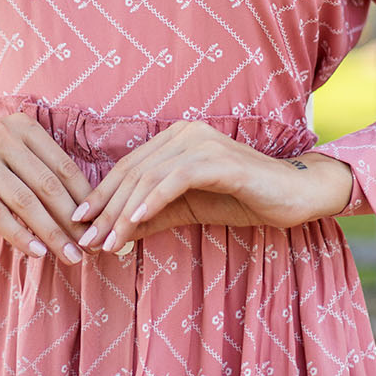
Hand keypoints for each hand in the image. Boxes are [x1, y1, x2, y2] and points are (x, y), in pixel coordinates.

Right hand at [0, 116, 92, 263]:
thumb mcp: (6, 150)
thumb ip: (37, 169)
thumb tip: (80, 209)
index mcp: (23, 127)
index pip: (63, 166)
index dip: (84, 199)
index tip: (99, 226)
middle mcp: (3, 136)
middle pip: (48, 185)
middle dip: (72, 221)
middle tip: (90, 248)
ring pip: (25, 201)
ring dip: (51, 233)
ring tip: (69, 256)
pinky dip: (19, 235)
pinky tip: (36, 252)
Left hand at [70, 120, 352, 253]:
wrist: (295, 195)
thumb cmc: (243, 199)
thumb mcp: (189, 209)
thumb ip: (152, 215)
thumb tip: (112, 234)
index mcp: (176, 139)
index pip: (128, 168)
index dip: (101, 197)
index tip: (80, 227)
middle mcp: (185, 133)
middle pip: (133, 172)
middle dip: (106, 209)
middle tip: (86, 241)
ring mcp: (203, 142)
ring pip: (149, 177)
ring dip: (124, 212)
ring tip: (108, 242)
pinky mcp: (220, 159)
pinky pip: (177, 179)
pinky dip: (153, 200)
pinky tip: (136, 221)